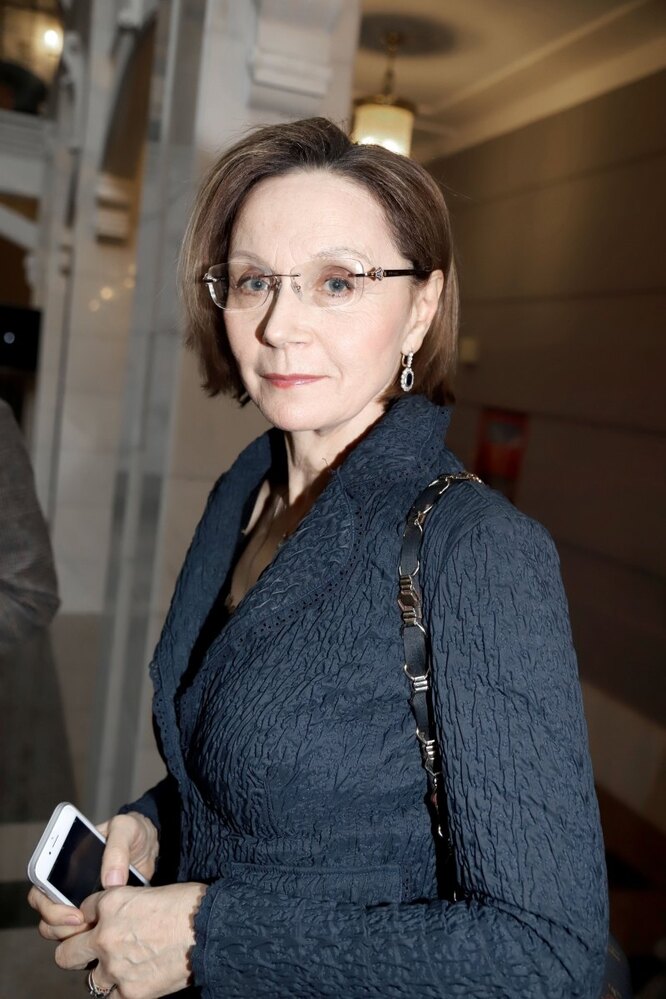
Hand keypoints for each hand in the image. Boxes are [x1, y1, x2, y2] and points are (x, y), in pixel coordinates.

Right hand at [27, 812, 158, 941]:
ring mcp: (80, 901)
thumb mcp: (125, 828)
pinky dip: (88, 941)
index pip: (40, 886)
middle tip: (85, 923)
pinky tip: (105, 936)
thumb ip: (117, 849)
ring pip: (59, 929)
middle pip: (46, 914)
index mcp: (65, 861)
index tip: (75, 911)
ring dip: (71, 936)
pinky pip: (82, 935)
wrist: (149, 845)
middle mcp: (67, 884)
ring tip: (95, 930)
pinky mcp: (95, 914)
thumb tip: (111, 882)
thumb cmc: (131, 832)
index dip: (49, 904)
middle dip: (60, 925)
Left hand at [54, 882, 205, 998]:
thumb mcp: (150, 893)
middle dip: (76, 952)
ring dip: (103, 974)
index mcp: (111, 903)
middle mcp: (105, 936)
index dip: (94, 916)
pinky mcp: (131, 993)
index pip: (84, 911)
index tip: (101, 921)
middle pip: (67, 953)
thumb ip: (126, 905)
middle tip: (91, 952)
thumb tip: (121, 916)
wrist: (212, 929)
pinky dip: (121, 992)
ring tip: (123, 968)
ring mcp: (115, 968)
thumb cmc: (190, 905)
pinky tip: (136, 982)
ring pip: (90, 981)